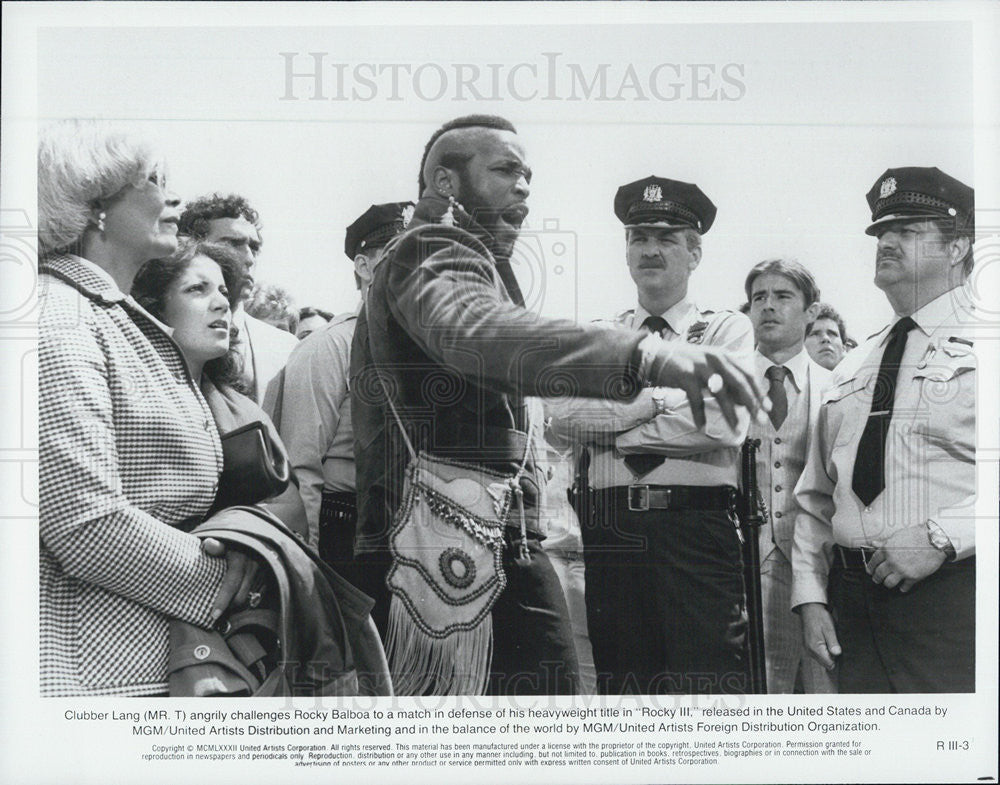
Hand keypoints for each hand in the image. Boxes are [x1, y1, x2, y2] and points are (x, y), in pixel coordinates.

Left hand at [201, 538, 260, 622]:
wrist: (255, 533)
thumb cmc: (233, 539)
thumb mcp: (224, 539)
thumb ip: (216, 545)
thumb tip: (208, 544)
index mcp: (242, 558)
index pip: (232, 583)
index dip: (223, 600)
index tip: (213, 615)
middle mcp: (255, 566)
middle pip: (241, 596)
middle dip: (229, 608)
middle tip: (216, 614)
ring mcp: (264, 572)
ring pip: (250, 599)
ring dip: (238, 606)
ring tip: (226, 608)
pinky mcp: (269, 577)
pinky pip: (257, 596)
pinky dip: (247, 601)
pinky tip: (238, 600)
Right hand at [650, 342, 768, 429]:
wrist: (655, 356)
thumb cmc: (685, 364)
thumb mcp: (709, 368)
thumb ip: (726, 381)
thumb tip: (745, 401)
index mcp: (723, 356)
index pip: (747, 375)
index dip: (759, 391)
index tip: (768, 407)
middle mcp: (715, 359)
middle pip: (739, 383)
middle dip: (752, 403)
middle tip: (761, 420)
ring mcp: (700, 367)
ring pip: (720, 393)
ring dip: (730, 413)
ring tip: (735, 428)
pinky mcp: (685, 376)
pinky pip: (696, 400)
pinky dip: (700, 415)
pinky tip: (702, 426)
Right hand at [799, 602, 840, 669]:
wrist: (810, 609)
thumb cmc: (820, 617)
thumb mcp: (829, 628)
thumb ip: (833, 642)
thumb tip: (837, 654)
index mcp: (815, 647)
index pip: (829, 664)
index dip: (837, 659)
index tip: (839, 649)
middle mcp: (810, 650)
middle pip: (826, 664)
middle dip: (833, 657)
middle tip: (835, 643)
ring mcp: (808, 649)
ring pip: (822, 660)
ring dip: (828, 653)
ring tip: (830, 640)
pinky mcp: (808, 646)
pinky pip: (818, 655)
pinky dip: (824, 650)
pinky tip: (826, 640)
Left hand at [866, 524, 946, 591]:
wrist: (933, 540)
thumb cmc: (916, 535)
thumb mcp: (897, 536)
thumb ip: (884, 543)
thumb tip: (874, 544)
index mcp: (886, 550)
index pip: (873, 561)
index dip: (870, 567)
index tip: (869, 571)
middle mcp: (892, 562)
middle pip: (879, 573)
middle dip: (876, 578)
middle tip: (876, 579)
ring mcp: (902, 570)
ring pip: (889, 583)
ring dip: (887, 584)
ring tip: (887, 584)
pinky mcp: (913, 577)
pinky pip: (905, 586)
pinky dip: (903, 588)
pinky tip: (903, 587)